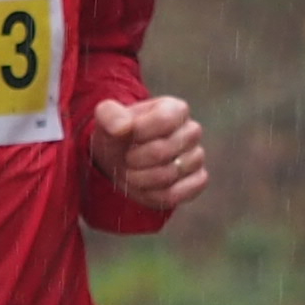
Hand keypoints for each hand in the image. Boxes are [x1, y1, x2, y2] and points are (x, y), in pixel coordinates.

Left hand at [89, 93, 208, 213]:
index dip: (139, 132)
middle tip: (125, 159)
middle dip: (134, 160)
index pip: (164, 119)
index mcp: (175, 109)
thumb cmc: (118, 136)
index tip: (124, 135)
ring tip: (132, 172)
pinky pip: (177, 194)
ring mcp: (197, 157)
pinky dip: (154, 195)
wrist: (122, 160)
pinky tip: (145, 187)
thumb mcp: (107, 120)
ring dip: (141, 179)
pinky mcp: (198, 181)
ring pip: (169, 175)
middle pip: (163, 151)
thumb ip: (110, 115)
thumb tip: (123, 127)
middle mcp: (191, 131)